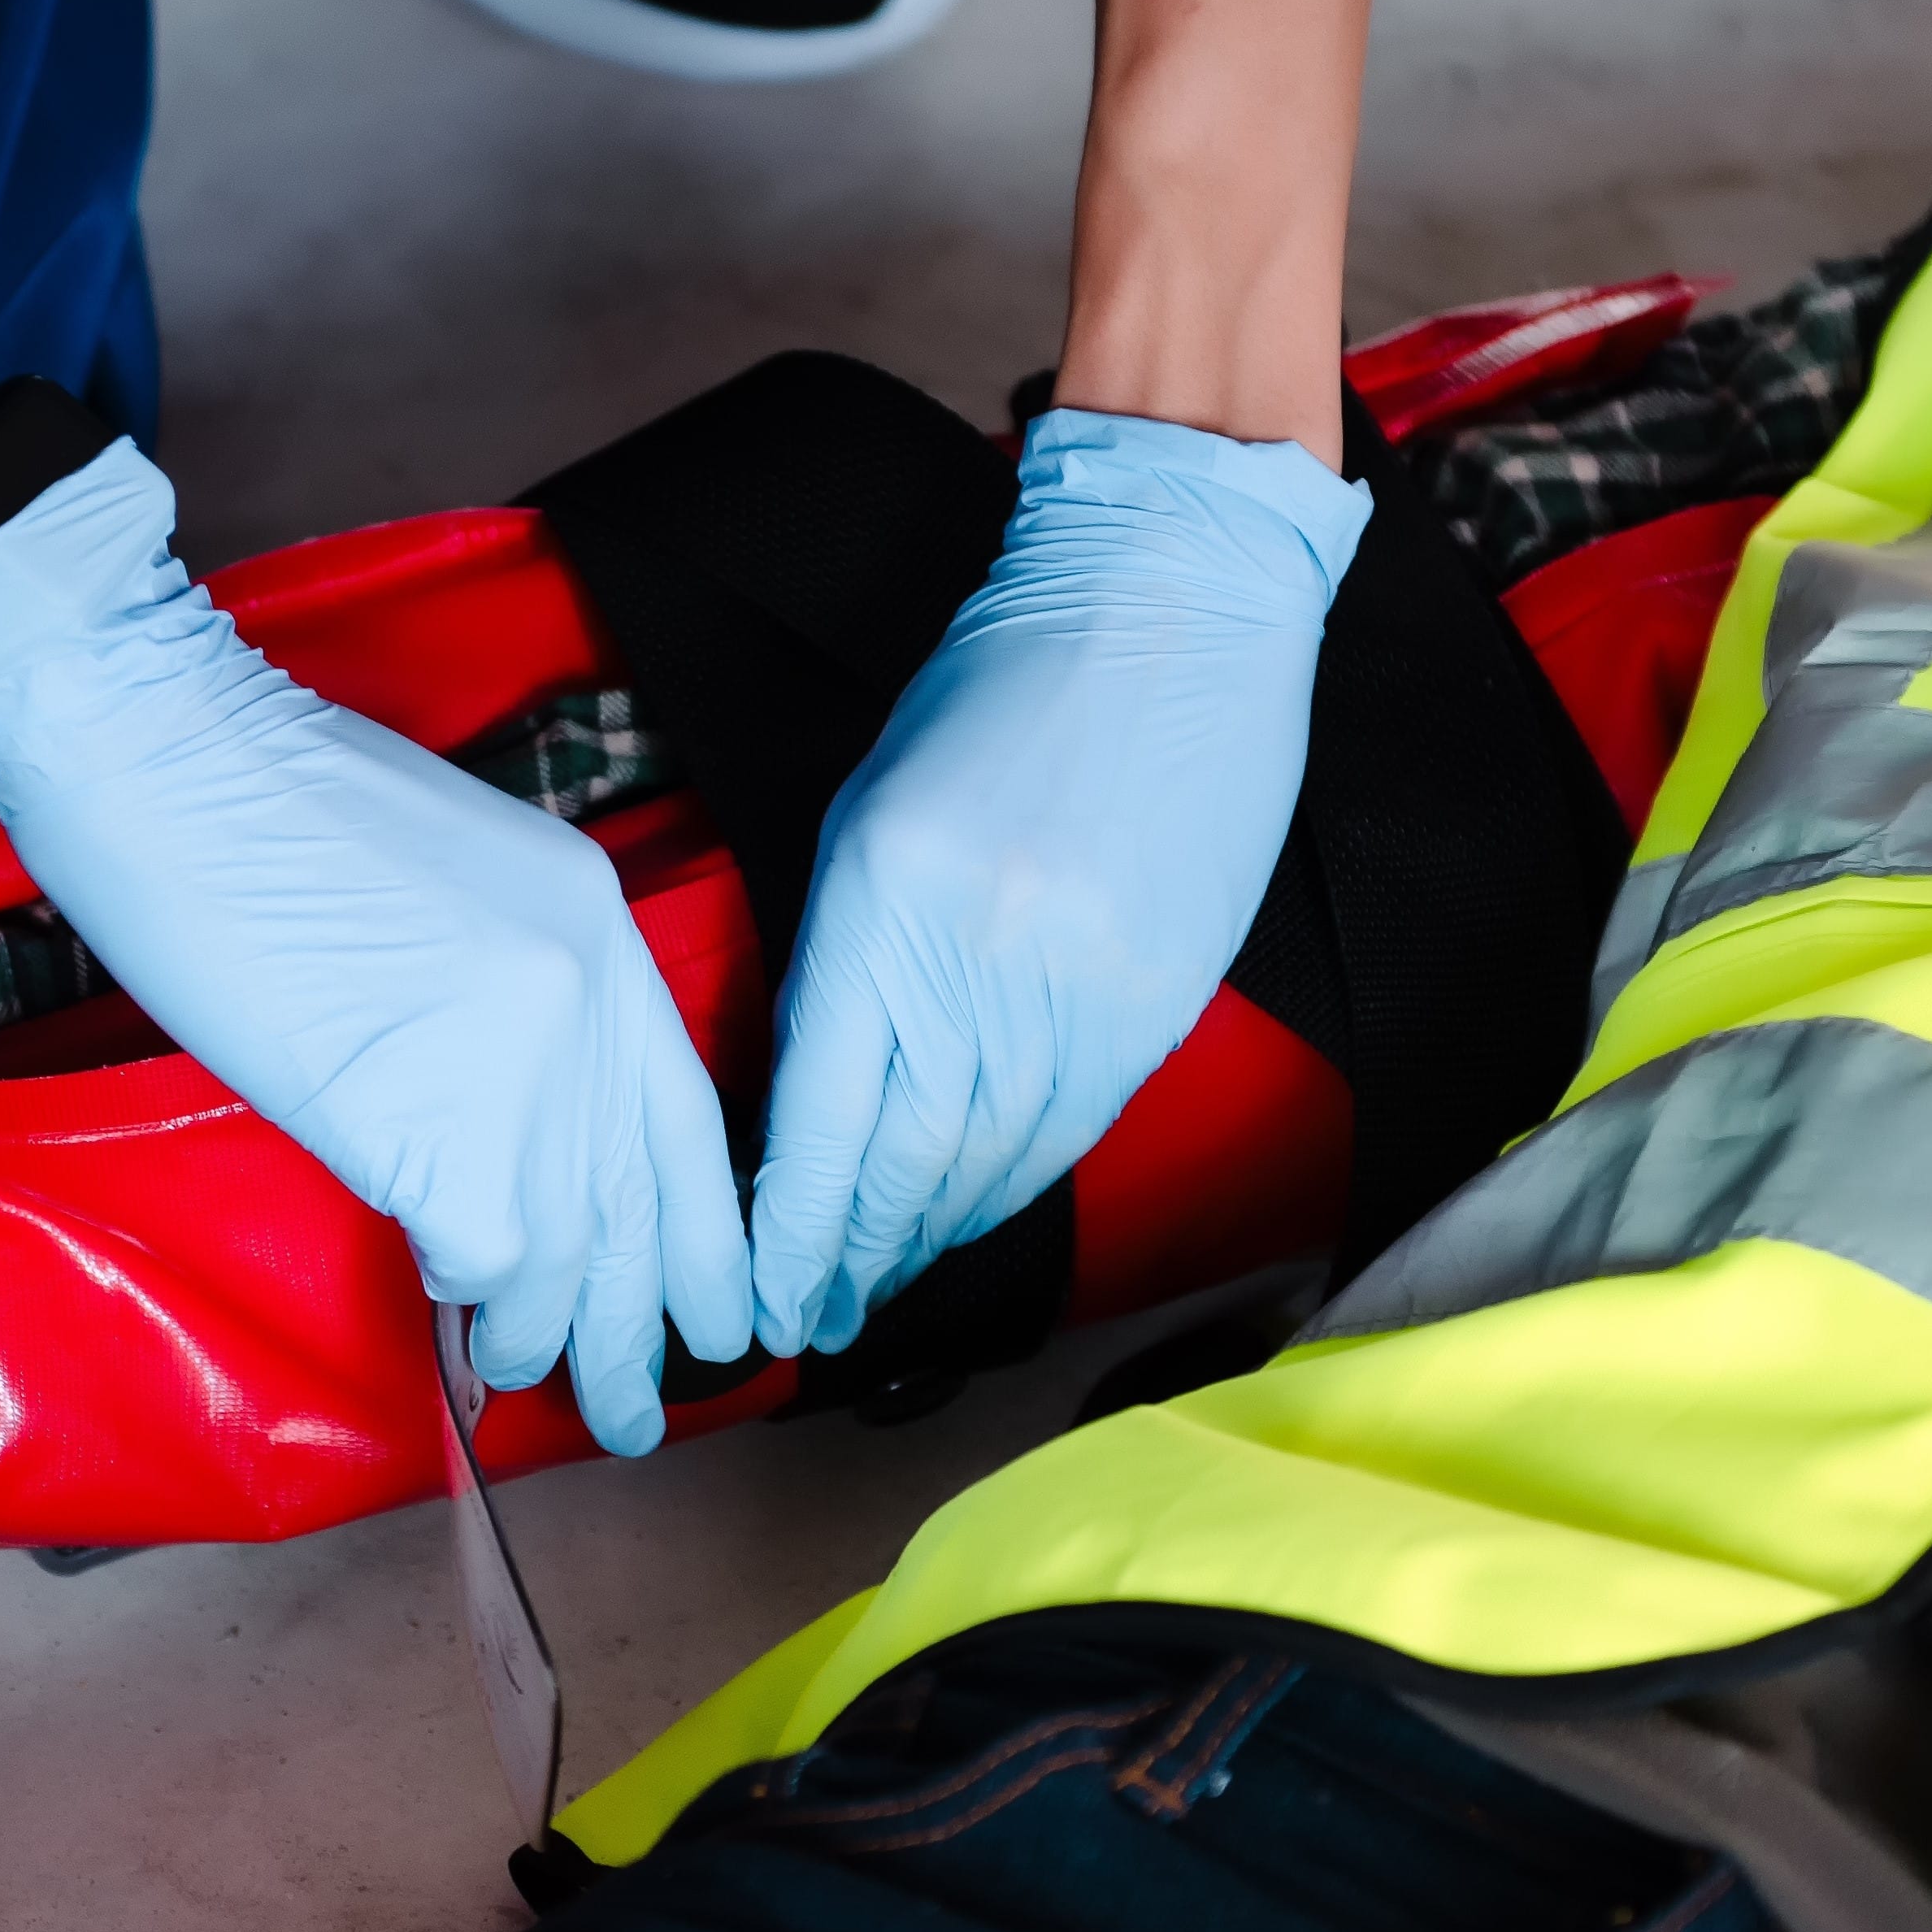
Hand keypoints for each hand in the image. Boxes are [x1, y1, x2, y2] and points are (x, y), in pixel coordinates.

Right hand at [0, 441, 747, 1454]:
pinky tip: (449, 1317)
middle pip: (648, 1200)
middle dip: (651, 1318)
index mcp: (597, 926)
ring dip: (546, 1333)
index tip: (712, 1303)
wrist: (166, 754)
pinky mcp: (433, 1122)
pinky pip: (482, 1257)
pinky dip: (465, 1300)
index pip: (687, 1112)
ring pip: (570, 1250)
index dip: (703, 1226)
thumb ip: (507, 990)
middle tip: (647, 1408)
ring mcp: (519, 1062)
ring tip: (533, 1383)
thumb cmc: (262, 803)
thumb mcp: (450, 878)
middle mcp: (585, 998)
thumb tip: (497, 1107)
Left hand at [748, 410, 1369, 1354]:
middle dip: (851, 1257)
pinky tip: (973, 1218)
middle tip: (815, 1319)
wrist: (1168, 611)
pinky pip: (1070, 1128)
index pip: (823, 1115)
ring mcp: (1081, 987)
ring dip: (930, 1238)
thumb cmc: (1002, 689)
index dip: (791, 1223)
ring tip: (880, 1288)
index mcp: (886, 906)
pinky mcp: (1157, 1000)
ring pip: (993, 1163)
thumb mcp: (872, 814)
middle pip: (907, 1162)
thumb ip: (840, 954)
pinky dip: (1013, 1186)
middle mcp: (982, 962)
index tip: (763, 1289)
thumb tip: (817, 1092)